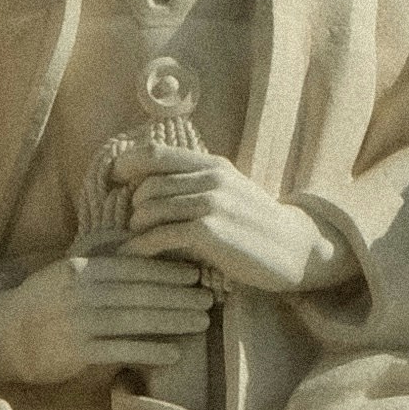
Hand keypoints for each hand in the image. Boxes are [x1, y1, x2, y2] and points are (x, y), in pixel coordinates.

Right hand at [0, 245, 215, 386]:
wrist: (7, 334)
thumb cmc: (48, 300)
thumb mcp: (70, 270)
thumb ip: (103, 258)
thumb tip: (144, 242)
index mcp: (80, 269)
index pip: (132, 266)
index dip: (167, 270)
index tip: (197, 272)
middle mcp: (79, 293)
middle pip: (139, 293)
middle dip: (179, 295)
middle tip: (210, 297)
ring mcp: (77, 322)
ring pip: (134, 321)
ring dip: (173, 321)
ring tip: (202, 322)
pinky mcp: (76, 351)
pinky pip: (120, 350)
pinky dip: (150, 351)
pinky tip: (175, 352)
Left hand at [127, 162, 340, 295]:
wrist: (296, 249)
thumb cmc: (257, 226)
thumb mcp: (230, 193)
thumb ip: (196, 184)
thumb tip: (149, 187)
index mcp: (213, 165)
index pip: (155, 153)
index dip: (126, 165)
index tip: (112, 182)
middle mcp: (211, 178)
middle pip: (147, 185)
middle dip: (132, 208)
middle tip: (132, 226)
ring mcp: (212, 203)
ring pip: (150, 209)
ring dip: (137, 229)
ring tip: (136, 242)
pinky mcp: (211, 231)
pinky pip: (161, 235)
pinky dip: (142, 247)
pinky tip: (136, 256)